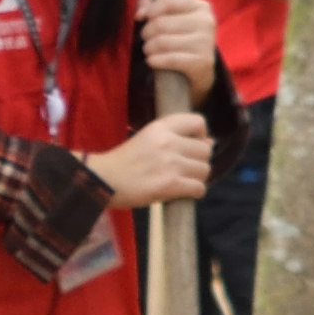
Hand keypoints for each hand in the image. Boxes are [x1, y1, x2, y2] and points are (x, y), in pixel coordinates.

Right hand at [87, 115, 217, 210]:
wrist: (102, 181)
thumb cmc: (123, 162)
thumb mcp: (146, 138)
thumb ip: (175, 137)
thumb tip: (211, 142)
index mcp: (160, 127)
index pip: (198, 122)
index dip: (201, 135)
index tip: (193, 145)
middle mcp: (168, 142)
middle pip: (205, 150)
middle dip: (198, 161)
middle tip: (184, 169)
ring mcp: (170, 164)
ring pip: (204, 170)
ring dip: (197, 178)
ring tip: (182, 181)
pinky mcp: (170, 185)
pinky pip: (199, 188)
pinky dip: (194, 192)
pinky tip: (181, 192)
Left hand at [134, 0, 219, 90]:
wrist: (200, 66)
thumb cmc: (181, 36)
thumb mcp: (171, 16)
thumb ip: (151, 6)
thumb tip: (141, 13)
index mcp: (200, 6)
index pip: (170, 1)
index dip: (151, 9)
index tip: (143, 18)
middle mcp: (206, 21)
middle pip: (161, 23)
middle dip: (147, 32)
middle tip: (147, 38)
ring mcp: (205, 42)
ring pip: (162, 42)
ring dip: (149, 48)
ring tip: (149, 50)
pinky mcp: (202, 61)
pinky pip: (170, 59)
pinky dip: (155, 60)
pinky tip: (152, 60)